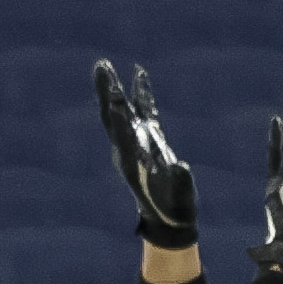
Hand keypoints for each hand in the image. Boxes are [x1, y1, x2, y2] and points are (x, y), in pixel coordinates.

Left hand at [96, 60, 196, 248]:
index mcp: (133, 165)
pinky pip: (144, 112)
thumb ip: (181, 184)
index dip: (120, 121)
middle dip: (108, 94)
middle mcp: (129, 150)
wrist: (166, 218)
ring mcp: (137, 142)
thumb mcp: (181, 202)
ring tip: (105, 65)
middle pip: (113, 118)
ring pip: (122, 111)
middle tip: (102, 69)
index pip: (123, 139)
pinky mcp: (149, 139)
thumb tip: (180, 167)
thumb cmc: (174, 212)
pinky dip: (141, 94)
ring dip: (114, 89)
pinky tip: (140, 74)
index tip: (115, 101)